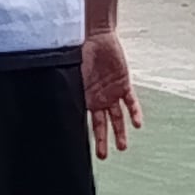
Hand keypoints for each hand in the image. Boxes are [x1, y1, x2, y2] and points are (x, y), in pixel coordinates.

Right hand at [82, 29, 140, 155]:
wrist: (96, 38)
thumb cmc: (79, 52)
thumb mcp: (71, 72)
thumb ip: (70, 87)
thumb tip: (57, 99)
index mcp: (84, 97)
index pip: (87, 119)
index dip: (88, 134)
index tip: (86, 149)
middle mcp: (98, 98)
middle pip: (102, 124)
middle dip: (103, 140)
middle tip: (103, 156)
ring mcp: (112, 92)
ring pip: (117, 117)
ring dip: (120, 131)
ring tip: (122, 147)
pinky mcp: (124, 84)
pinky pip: (130, 102)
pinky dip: (134, 113)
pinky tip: (137, 124)